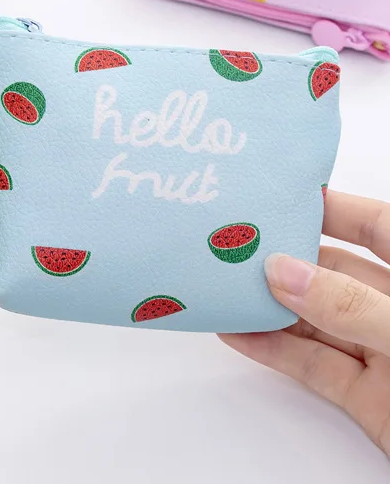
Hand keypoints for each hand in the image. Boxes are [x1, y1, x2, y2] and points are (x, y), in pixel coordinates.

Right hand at [220, 191, 389, 454]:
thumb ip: (354, 305)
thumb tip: (285, 272)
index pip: (379, 226)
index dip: (332, 206)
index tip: (279, 194)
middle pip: (337, 272)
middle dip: (285, 257)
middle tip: (232, 242)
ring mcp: (388, 355)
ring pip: (318, 321)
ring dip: (269, 306)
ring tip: (221, 284)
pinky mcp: (372, 400)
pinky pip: (315, 367)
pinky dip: (274, 352)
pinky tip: (237, 334)